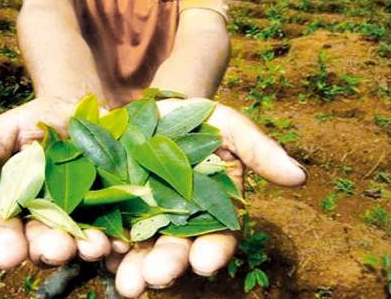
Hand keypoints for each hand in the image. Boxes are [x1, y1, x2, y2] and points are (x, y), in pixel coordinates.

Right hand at [0, 97, 123, 268]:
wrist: (82, 109)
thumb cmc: (36, 121)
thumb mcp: (6, 129)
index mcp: (11, 205)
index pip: (1, 228)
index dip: (2, 243)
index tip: (8, 255)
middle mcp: (42, 220)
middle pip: (41, 242)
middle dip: (49, 249)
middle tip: (58, 248)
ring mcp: (77, 219)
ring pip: (78, 242)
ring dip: (85, 248)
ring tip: (94, 245)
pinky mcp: (109, 212)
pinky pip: (113, 229)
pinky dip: (117, 238)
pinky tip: (121, 240)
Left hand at [111, 98, 306, 297]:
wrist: (144, 110)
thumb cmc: (192, 119)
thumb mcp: (227, 125)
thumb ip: (259, 150)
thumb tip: (300, 177)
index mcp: (207, 213)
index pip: (216, 238)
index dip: (213, 251)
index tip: (205, 262)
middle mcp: (173, 226)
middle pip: (172, 252)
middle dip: (165, 266)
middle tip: (155, 277)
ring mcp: (136, 222)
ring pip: (135, 252)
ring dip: (130, 269)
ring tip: (125, 282)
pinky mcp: (103, 213)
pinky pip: (100, 233)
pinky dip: (96, 245)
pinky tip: (90, 252)